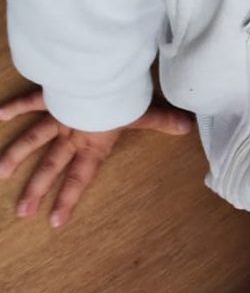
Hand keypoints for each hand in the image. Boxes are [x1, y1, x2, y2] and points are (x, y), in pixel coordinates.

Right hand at [0, 89, 193, 227]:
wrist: (101, 71)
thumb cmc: (122, 93)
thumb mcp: (143, 110)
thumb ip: (162, 121)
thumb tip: (187, 127)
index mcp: (92, 143)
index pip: (79, 178)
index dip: (67, 199)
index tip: (54, 222)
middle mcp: (72, 134)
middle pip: (52, 165)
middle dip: (37, 189)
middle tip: (22, 211)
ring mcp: (59, 115)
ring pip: (34, 138)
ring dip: (16, 155)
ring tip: (0, 172)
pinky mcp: (52, 95)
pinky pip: (33, 100)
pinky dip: (16, 105)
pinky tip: (0, 114)